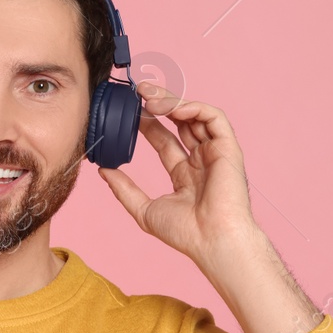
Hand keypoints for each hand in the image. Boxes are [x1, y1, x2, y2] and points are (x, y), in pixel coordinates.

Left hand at [97, 81, 259, 261]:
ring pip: (195, 115)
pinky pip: (214, 117)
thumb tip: (104, 171)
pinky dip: (193, 107)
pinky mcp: (228, 147)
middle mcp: (201, 160)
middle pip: (179, 122)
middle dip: (159, 103)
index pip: (164, 139)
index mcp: (185, 174)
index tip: (129, 111)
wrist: (212, 240)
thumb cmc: (186, 233)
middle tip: (138, 91)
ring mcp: (215, 152)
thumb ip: (124, 189)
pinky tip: (172, 108)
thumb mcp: (144, 210)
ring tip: (148, 96)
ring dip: (172, 101)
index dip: (147, 123)